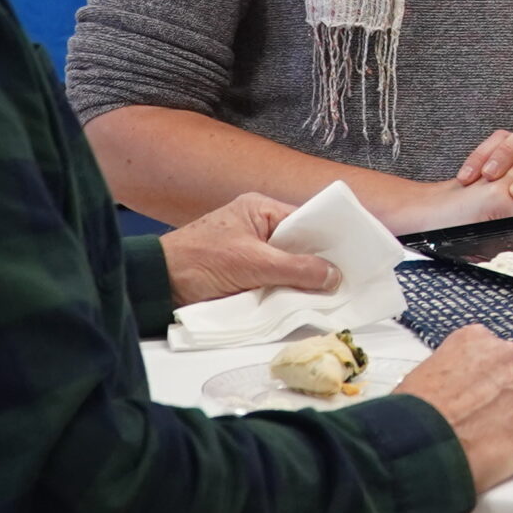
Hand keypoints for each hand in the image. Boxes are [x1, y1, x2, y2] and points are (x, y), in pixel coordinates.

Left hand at [157, 192, 339, 305]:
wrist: (158, 285)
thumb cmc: (201, 262)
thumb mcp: (254, 263)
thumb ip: (296, 269)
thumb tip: (335, 276)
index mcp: (260, 209)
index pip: (306, 220)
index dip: (329, 239)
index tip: (354, 256)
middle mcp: (258, 227)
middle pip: (300, 245)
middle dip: (319, 264)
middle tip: (348, 281)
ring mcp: (250, 252)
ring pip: (288, 266)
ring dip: (303, 282)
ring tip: (334, 295)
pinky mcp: (243, 275)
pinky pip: (274, 281)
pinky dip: (287, 292)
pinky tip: (306, 303)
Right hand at [393, 327, 512, 490]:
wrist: (420, 445)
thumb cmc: (412, 417)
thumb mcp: (425, 375)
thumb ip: (454, 374)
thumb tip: (456, 394)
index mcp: (476, 340)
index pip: (496, 361)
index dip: (488, 389)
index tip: (477, 405)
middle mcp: (508, 355)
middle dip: (508, 406)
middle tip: (485, 429)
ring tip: (494, 449)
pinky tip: (511, 463)